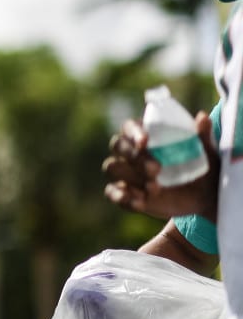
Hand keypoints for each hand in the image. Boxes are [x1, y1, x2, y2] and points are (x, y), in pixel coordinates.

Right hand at [102, 111, 217, 220]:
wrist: (205, 197)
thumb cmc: (203, 168)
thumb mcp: (207, 151)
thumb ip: (203, 135)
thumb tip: (202, 117)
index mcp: (146, 135)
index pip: (129, 127)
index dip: (133, 132)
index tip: (145, 141)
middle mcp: (132, 151)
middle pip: (118, 146)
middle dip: (134, 156)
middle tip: (157, 169)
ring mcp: (127, 172)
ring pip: (112, 168)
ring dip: (130, 177)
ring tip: (155, 188)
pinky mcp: (126, 193)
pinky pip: (112, 192)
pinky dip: (122, 197)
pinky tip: (141, 202)